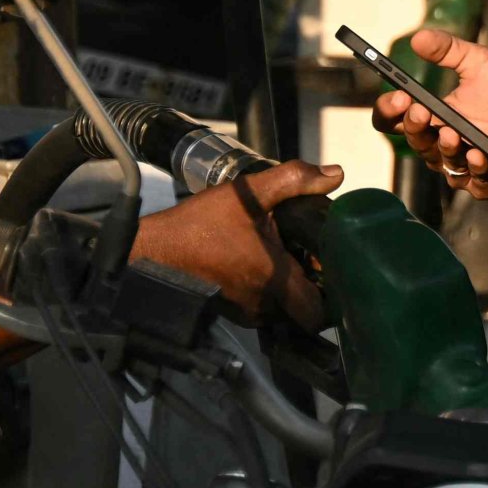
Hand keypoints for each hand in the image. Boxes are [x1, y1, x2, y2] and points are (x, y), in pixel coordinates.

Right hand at [135, 159, 343, 328]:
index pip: (319, 313)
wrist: (153, 251)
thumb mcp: (248, 193)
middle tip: (307, 255)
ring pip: (283, 309)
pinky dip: (266, 291)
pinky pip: (261, 309)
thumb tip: (334, 173)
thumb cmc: (198, 226)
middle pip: (304, 309)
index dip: (332, 295)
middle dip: (310, 285)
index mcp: (274, 279)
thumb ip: (294, 179)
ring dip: (287, 288)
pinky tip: (257, 263)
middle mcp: (262, 304)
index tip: (331, 269)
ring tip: (280, 255)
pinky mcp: (231, 314)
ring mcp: (246, 313)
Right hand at [370, 29, 487, 197]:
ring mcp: (467, 164)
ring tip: (452, 133)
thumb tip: (418, 38)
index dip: (390, 111)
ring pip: (442, 164)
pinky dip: (476, 170)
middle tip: (420, 111)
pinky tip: (480, 155)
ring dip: (444, 148)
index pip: (398, 120)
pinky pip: (476, 183)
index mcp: (437, 116)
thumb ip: (450, 51)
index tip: (400, 96)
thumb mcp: (483, 64)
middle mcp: (446, 142)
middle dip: (414, 128)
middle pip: (416, 142)